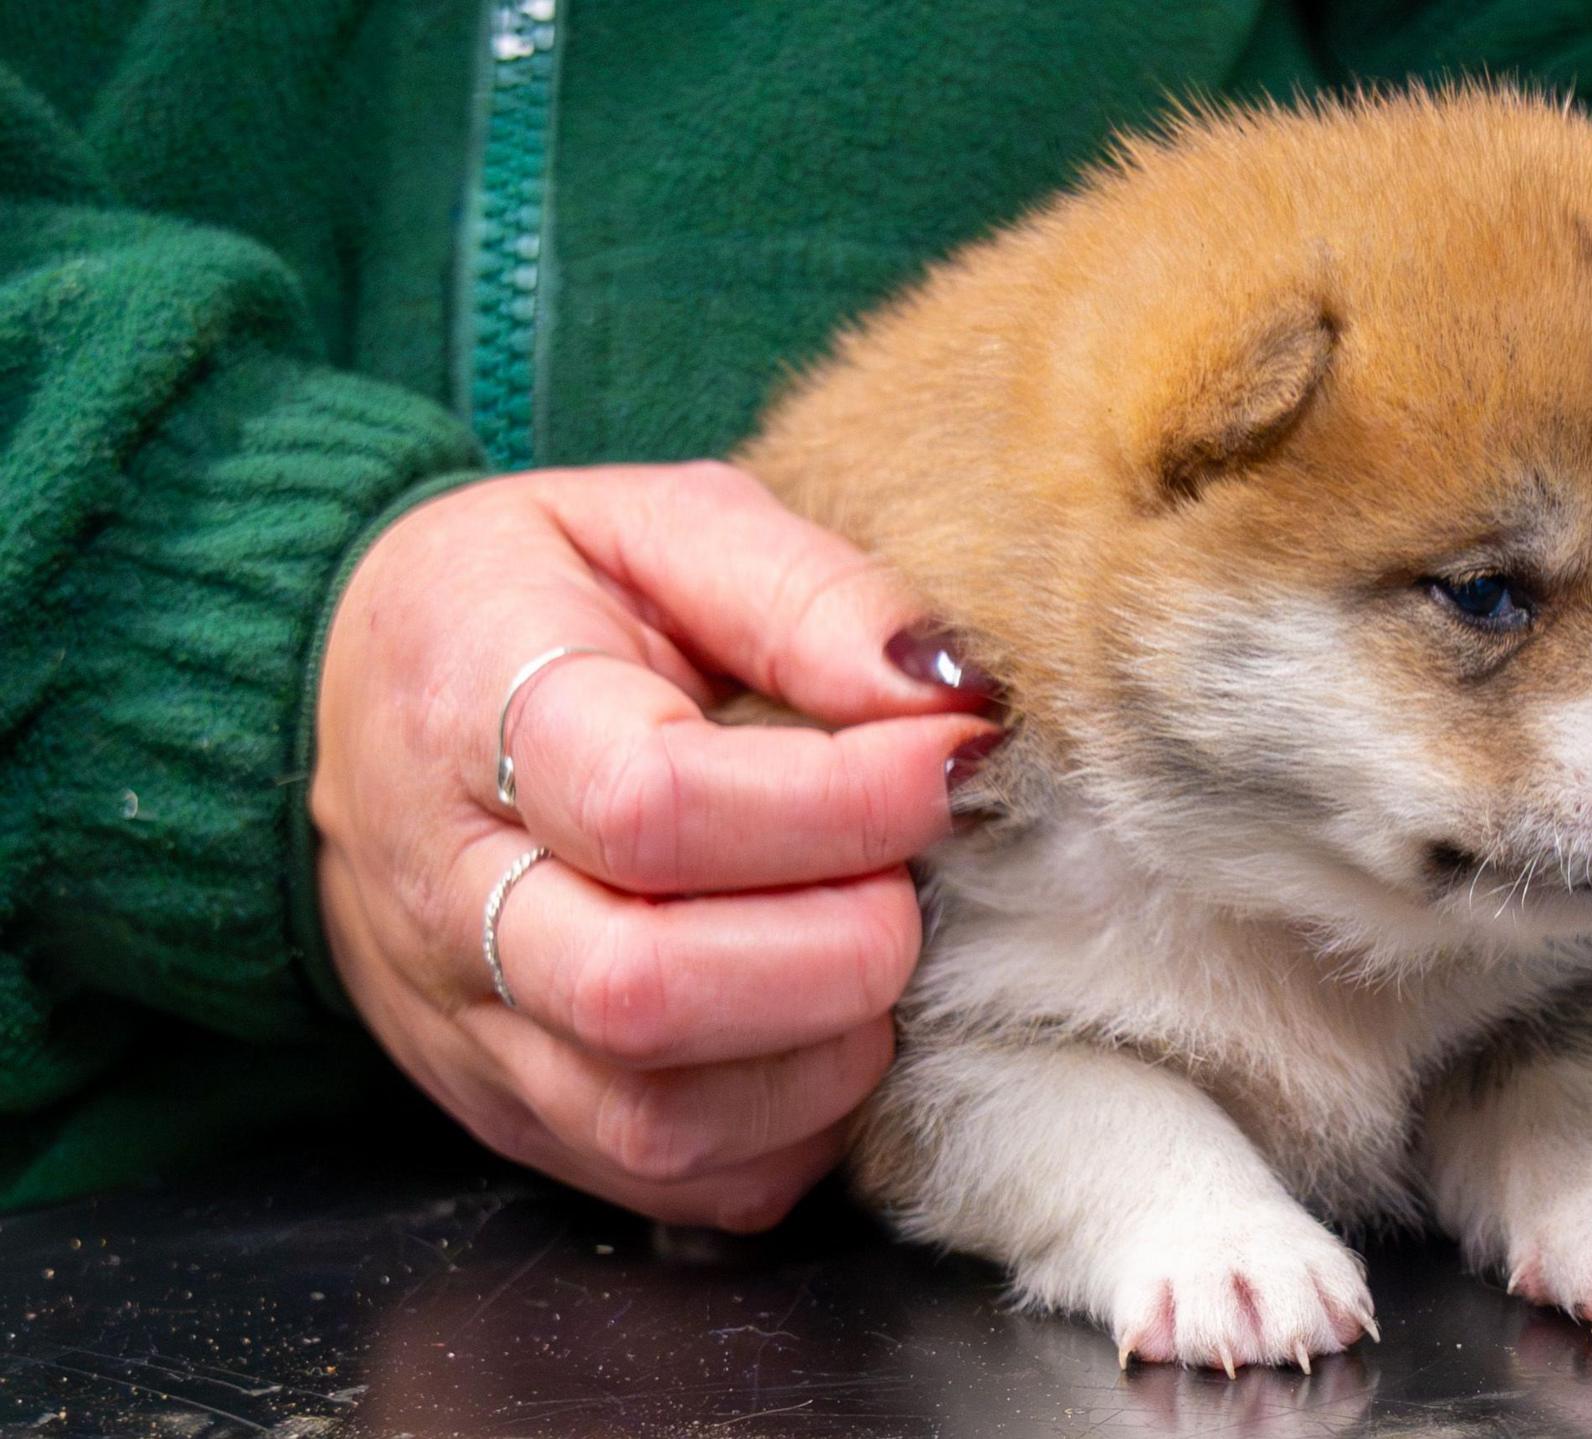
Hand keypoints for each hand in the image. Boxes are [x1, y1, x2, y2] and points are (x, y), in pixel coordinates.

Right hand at [312, 462, 1000, 1228]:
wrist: (364, 704)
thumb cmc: (536, 601)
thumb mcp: (656, 524)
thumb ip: (805, 593)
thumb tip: (949, 694)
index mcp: (474, 712)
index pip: (650, 804)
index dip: (837, 802)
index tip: (950, 761)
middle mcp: (450, 895)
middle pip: (646, 990)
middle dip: (843, 946)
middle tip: (917, 874)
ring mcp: (473, 1028)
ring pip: (659, 1119)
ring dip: (828, 1053)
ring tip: (879, 947)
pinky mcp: (516, 1113)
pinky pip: (675, 1183)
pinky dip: (790, 1135)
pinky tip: (829, 1031)